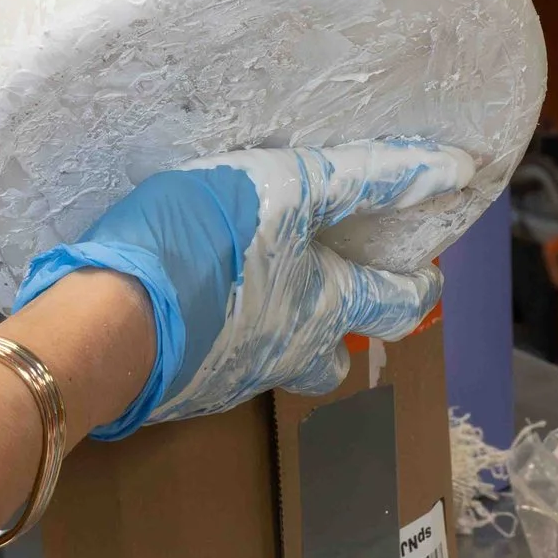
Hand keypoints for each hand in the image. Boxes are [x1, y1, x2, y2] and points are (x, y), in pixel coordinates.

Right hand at [12, 141, 475, 436]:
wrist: (105, 321)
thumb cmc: (199, 244)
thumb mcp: (280, 186)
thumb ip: (356, 179)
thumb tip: (452, 170)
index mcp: (323, 305)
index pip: (395, 300)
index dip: (419, 282)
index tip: (432, 269)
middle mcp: (289, 350)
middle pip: (340, 358)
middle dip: (355, 333)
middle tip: (352, 300)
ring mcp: (234, 376)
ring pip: (277, 366)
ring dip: (286, 343)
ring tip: (263, 307)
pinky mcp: (181, 387)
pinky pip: (218, 366)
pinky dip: (219, 340)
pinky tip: (191, 313)